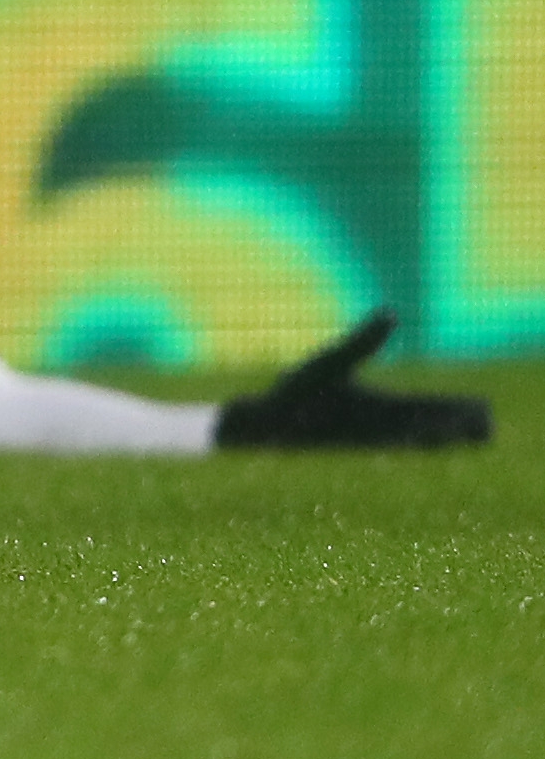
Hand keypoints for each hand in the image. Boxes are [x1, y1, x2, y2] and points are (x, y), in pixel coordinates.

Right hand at [215, 311, 490, 449]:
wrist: (272, 428)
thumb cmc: (298, 392)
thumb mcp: (330, 361)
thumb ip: (364, 339)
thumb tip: (391, 311)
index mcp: (386, 412)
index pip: (436, 412)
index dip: (460, 412)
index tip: (483, 410)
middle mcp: (388, 431)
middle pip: (436, 432)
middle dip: (460, 427)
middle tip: (485, 422)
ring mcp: (376, 440)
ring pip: (423, 442)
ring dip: (445, 436)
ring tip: (464, 435)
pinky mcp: (363, 443)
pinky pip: (405, 446)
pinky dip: (424, 442)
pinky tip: (423, 441)